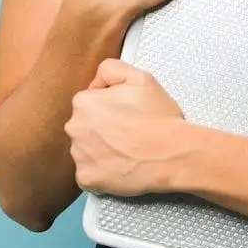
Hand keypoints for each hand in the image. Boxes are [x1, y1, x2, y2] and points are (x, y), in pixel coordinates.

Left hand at [66, 59, 192, 196]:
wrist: (173, 155)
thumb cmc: (159, 117)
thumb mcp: (139, 78)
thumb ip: (111, 69)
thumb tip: (97, 82)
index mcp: (83, 102)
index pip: (89, 103)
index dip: (110, 108)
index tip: (127, 115)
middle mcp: (74, 128)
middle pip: (84, 127)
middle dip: (102, 130)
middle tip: (128, 134)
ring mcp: (79, 156)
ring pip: (85, 151)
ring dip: (101, 151)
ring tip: (127, 152)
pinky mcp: (87, 178)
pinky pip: (89, 174)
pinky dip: (101, 172)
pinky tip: (121, 168)